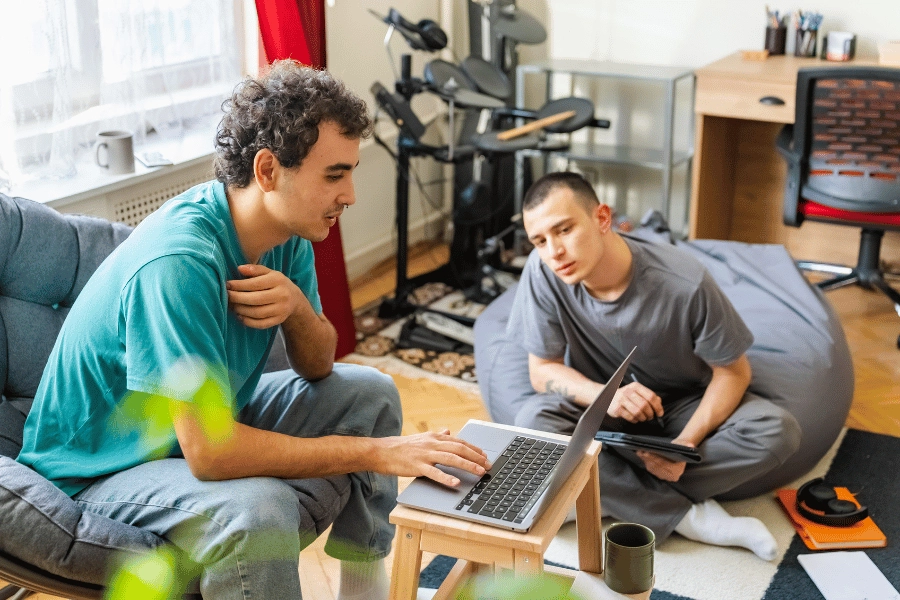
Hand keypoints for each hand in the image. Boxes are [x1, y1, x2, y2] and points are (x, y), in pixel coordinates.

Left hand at [226, 264, 302, 328]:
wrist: (295, 299)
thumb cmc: (277, 284)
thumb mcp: (269, 273)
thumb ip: (255, 269)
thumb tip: (240, 269)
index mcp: (278, 280)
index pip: (255, 284)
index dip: (239, 285)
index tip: (227, 285)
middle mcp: (281, 295)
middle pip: (255, 299)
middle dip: (237, 298)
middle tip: (227, 296)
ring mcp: (281, 310)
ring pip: (257, 313)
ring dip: (241, 310)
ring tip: (232, 305)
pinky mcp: (278, 320)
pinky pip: (260, 324)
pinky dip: (248, 321)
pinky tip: (240, 316)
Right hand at [372, 429, 490, 486]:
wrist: (382, 451)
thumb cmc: (402, 447)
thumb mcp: (422, 438)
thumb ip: (437, 435)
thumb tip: (449, 431)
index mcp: (434, 437)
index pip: (459, 442)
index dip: (474, 448)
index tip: (485, 455)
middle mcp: (432, 443)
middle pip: (459, 449)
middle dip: (476, 457)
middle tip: (488, 465)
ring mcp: (425, 455)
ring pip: (451, 459)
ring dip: (468, 465)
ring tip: (480, 472)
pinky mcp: (417, 466)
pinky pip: (434, 473)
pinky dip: (446, 478)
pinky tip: (456, 483)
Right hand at [607, 382, 662, 422]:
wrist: (608, 396)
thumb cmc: (626, 396)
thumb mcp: (637, 392)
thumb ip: (649, 397)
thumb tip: (659, 405)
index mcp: (636, 386)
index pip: (651, 396)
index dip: (657, 406)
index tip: (660, 413)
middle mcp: (628, 391)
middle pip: (645, 405)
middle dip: (650, 414)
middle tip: (650, 417)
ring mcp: (621, 400)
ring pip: (638, 412)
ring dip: (643, 418)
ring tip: (643, 418)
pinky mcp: (617, 408)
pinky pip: (630, 417)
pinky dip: (635, 420)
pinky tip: (635, 419)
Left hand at [636, 438, 694, 481]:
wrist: (679, 452)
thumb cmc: (681, 448)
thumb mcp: (684, 445)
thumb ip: (687, 445)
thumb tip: (690, 445)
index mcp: (678, 470)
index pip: (665, 465)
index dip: (656, 459)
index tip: (648, 453)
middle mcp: (671, 476)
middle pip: (657, 467)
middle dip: (649, 458)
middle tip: (642, 451)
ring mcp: (664, 476)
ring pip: (652, 468)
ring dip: (645, 460)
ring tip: (640, 452)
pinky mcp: (658, 474)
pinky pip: (650, 469)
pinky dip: (645, 461)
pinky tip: (641, 455)